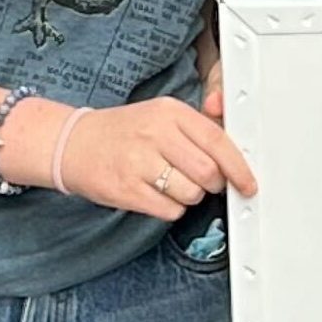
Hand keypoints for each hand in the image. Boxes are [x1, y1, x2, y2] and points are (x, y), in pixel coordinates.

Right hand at [56, 95, 258, 217]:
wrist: (74, 143)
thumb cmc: (125, 132)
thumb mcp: (161, 117)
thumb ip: (198, 132)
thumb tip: (235, 158)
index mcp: (169, 112)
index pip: (217, 140)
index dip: (239, 166)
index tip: (248, 183)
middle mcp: (155, 134)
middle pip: (208, 172)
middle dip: (212, 184)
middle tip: (202, 182)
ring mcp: (138, 161)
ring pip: (191, 194)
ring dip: (189, 197)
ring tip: (170, 183)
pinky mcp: (126, 189)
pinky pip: (169, 210)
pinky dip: (170, 208)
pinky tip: (155, 194)